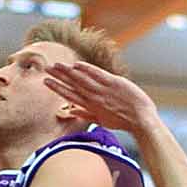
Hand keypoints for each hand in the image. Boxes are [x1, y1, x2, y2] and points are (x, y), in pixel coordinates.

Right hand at [42, 62, 157, 134]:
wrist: (140, 120)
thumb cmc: (123, 121)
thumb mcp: (102, 121)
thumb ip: (86, 115)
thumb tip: (72, 112)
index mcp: (90, 107)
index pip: (70, 96)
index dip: (57, 88)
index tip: (46, 82)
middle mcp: (94, 98)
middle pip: (72, 85)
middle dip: (58, 77)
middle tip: (46, 69)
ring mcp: (103, 90)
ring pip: (82, 79)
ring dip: (68, 72)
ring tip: (56, 65)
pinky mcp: (114, 83)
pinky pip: (97, 75)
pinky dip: (87, 70)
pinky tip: (77, 64)